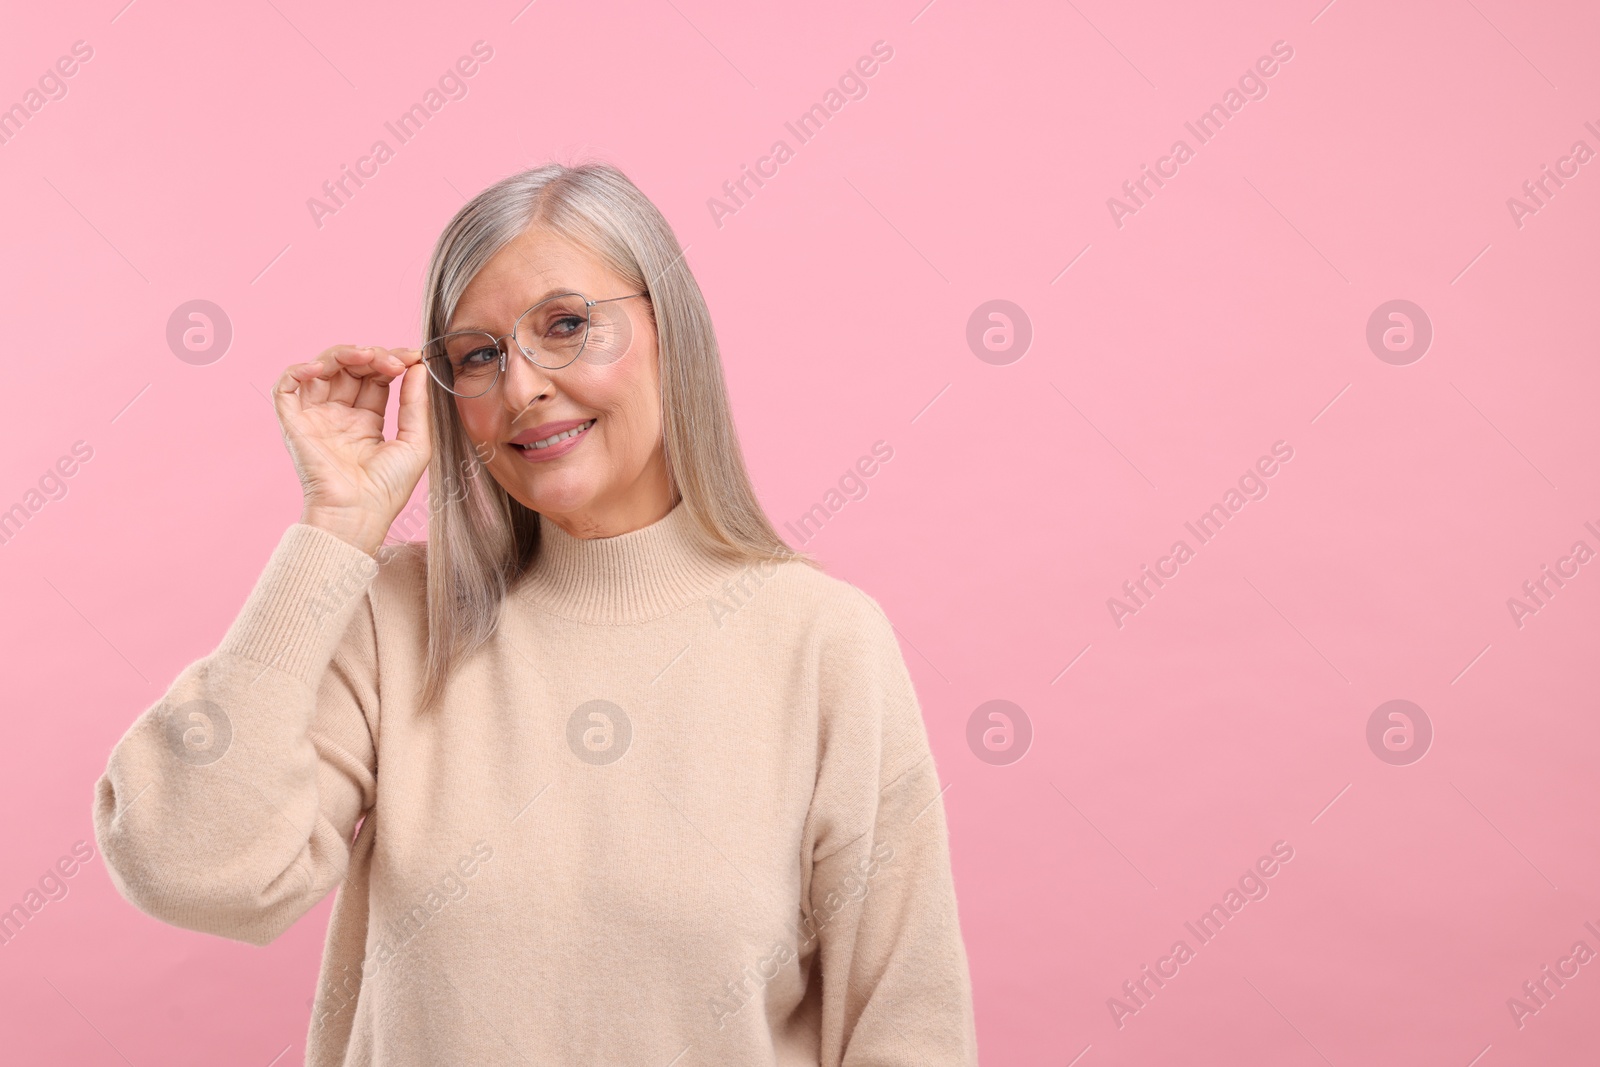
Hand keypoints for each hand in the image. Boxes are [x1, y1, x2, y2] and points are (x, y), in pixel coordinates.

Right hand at [273, 345, 431, 556]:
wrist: (358, 513)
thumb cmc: (388, 488)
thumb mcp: (416, 442)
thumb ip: (416, 403)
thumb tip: (418, 366)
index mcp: (366, 421)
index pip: (375, 378)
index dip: (391, 362)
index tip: (413, 357)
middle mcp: (339, 416)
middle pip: (350, 368)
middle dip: (373, 356)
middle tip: (395, 361)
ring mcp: (316, 417)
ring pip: (321, 368)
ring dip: (343, 354)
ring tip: (366, 356)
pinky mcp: (294, 422)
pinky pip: (286, 386)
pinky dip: (300, 369)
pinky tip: (323, 367)